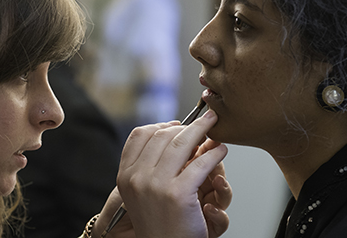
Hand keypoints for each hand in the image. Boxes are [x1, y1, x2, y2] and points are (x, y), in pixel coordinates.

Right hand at [114, 110, 227, 237]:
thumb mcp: (140, 193)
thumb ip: (147, 167)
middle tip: (203, 122)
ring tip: (214, 129)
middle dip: (186, 126)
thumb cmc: (158, 223)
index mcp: (125, 175)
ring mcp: (156, 185)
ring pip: (182, 144)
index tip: (177, 124)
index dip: (160, 125)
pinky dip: (215, 153)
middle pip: (162, 136)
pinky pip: (201, 164)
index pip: (139, 136)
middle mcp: (137, 178)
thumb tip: (171, 135)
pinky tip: (221, 151)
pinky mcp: (178, 194)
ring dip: (203, 131)